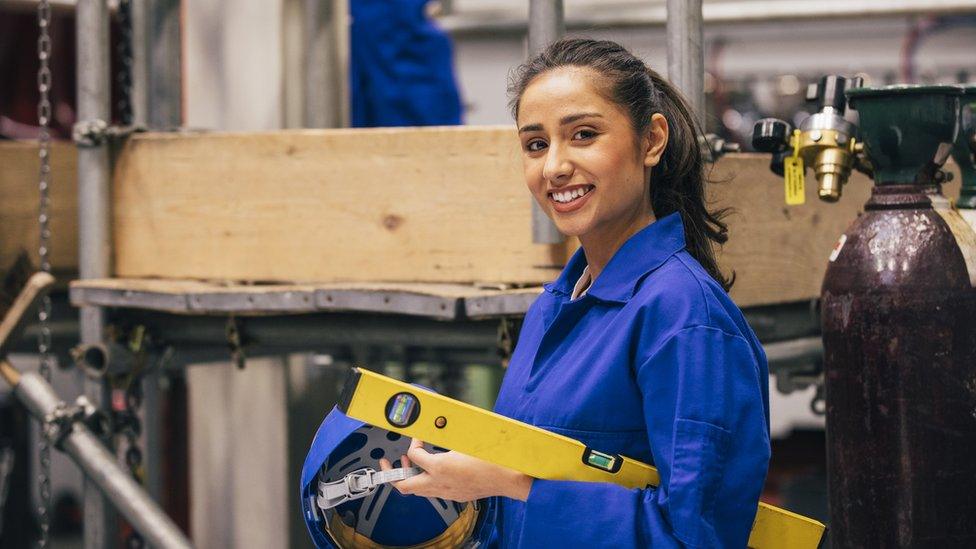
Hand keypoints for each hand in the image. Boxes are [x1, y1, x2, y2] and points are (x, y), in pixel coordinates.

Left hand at [379, 438, 532, 501]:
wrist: (509, 477)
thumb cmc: (491, 458)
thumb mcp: (466, 439)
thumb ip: (447, 433)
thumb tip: (437, 422)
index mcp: (440, 467)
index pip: (414, 455)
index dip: (413, 442)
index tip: (417, 435)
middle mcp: (439, 483)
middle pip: (404, 486)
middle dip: (392, 474)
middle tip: (390, 462)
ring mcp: (446, 492)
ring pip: (417, 491)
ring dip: (410, 477)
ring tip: (410, 465)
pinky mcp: (455, 496)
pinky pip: (433, 491)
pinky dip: (426, 481)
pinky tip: (433, 470)